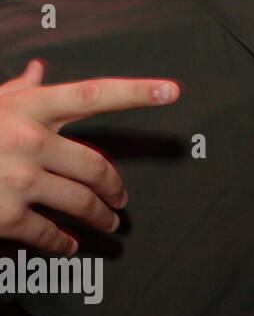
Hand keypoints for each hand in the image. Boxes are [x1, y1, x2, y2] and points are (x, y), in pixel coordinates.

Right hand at [0, 60, 180, 254]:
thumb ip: (17, 91)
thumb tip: (39, 70)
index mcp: (29, 106)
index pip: (95, 93)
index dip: (137, 91)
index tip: (173, 91)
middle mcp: (28, 138)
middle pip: (97, 164)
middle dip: (115, 187)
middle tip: (122, 200)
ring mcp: (17, 178)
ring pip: (81, 201)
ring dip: (101, 216)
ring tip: (109, 223)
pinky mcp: (4, 214)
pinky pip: (50, 232)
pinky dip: (64, 242)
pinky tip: (70, 245)